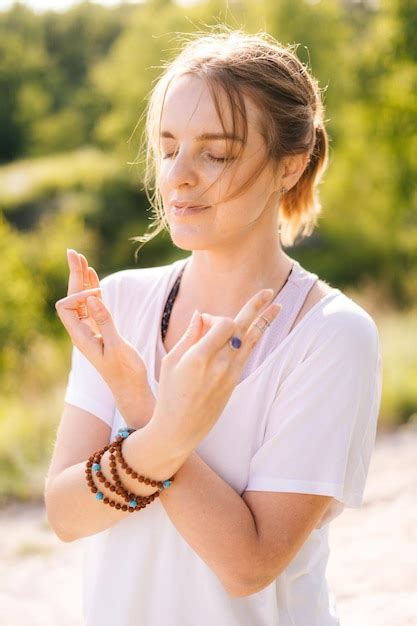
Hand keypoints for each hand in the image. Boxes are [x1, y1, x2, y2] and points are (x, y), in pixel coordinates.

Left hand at [55, 249, 154, 425]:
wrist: (132, 388)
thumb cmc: (126, 372)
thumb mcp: (117, 346)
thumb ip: (105, 321)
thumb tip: (91, 298)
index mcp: (82, 337)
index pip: (67, 306)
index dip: (79, 294)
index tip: (99, 296)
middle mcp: (83, 332)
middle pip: (72, 298)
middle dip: (73, 275)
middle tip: (74, 252)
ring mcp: (92, 330)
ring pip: (82, 300)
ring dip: (82, 279)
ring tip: (81, 258)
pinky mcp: (102, 330)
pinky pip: (93, 305)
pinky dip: (93, 289)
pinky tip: (93, 276)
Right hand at [152, 289, 280, 453]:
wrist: (179, 428)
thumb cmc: (169, 393)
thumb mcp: (171, 362)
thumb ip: (189, 336)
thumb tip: (201, 314)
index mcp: (199, 358)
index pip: (223, 324)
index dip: (215, 317)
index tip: (202, 321)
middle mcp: (219, 365)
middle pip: (242, 327)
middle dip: (256, 307)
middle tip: (269, 291)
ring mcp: (230, 374)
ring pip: (251, 340)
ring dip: (265, 321)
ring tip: (278, 305)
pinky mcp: (234, 381)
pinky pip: (248, 353)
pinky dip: (254, 337)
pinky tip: (263, 327)